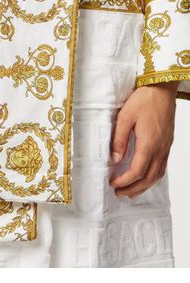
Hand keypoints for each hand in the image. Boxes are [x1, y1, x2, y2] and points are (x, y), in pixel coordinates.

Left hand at [110, 81, 177, 198]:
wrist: (162, 88)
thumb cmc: (143, 99)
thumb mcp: (125, 117)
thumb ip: (119, 139)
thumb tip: (114, 159)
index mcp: (149, 144)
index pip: (137, 171)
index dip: (124, 181)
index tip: (113, 184)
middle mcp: (160, 149)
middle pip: (148, 178)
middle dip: (133, 189)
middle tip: (119, 194)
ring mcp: (166, 147)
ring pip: (157, 174)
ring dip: (144, 185)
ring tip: (131, 191)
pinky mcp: (168, 143)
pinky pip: (162, 166)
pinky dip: (153, 176)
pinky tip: (145, 176)